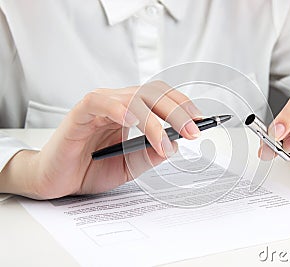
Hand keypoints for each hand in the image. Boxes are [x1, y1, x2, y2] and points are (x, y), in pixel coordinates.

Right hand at [0, 81, 201, 198]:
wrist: (57, 180)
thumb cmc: (91, 169)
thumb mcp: (130, 166)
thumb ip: (150, 154)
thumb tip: (175, 144)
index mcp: (133, 114)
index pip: (162, 99)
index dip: (183, 106)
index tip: (201, 121)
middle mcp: (119, 105)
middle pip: (153, 94)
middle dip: (177, 111)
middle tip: (193, 131)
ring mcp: (100, 106)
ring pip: (133, 98)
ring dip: (153, 119)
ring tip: (164, 142)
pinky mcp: (81, 113)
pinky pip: (100, 102)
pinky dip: (118, 109)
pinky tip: (132, 121)